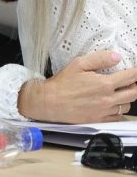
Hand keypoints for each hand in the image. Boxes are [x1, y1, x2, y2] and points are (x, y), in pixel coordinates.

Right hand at [18, 50, 136, 122]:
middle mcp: (108, 99)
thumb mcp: (78, 64)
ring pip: (127, 106)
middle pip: (134, 93)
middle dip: (135, 85)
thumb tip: (116, 57)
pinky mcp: (99, 119)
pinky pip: (117, 117)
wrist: (49, 102)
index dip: (136, 72)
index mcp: (104, 84)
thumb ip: (99, 59)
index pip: (130, 77)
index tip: (136, 70)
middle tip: (132, 81)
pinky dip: (118, 110)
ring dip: (127, 98)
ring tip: (121, 92)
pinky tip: (112, 104)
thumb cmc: (62, 83)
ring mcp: (104, 111)